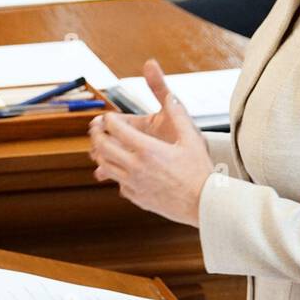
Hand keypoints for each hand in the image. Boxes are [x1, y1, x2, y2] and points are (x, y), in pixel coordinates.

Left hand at [88, 59, 213, 226]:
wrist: (203, 204)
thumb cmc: (200, 172)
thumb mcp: (191, 138)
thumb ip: (178, 114)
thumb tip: (171, 95)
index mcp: (147, 149)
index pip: (116, 129)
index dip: (109, 119)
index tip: (108, 116)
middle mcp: (136, 167)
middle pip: (103, 147)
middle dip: (96, 134)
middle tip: (96, 127)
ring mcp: (134, 184)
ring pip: (105, 167)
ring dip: (100, 154)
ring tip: (101, 146)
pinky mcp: (137, 198)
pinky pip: (118, 183)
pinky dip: (115, 174)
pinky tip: (121, 169)